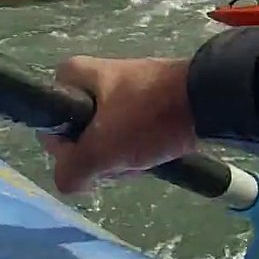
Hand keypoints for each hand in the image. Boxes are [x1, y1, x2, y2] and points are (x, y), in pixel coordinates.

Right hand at [37, 56, 198, 193]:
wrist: (208, 100)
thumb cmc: (146, 117)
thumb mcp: (101, 150)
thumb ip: (72, 171)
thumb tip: (67, 182)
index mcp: (75, 76)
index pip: (49, 117)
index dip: (62, 144)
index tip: (84, 154)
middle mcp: (95, 78)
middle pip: (79, 132)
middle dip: (97, 156)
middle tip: (117, 161)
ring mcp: (123, 91)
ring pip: (106, 138)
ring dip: (118, 158)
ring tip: (140, 161)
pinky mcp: (148, 102)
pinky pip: (130, 134)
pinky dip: (137, 150)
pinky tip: (152, 158)